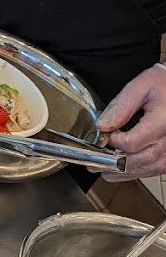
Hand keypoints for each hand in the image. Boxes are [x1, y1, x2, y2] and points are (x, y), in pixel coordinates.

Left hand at [97, 64, 165, 180]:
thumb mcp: (140, 86)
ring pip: (152, 168)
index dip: (114, 142)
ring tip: (109, 172)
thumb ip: (121, 106)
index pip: (132, 142)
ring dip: (128, 172)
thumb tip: (102, 125)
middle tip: (97, 165)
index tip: (105, 135)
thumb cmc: (163, 84)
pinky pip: (160, 167)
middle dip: (116, 164)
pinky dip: (143, 170)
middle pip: (141, 160)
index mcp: (162, 121)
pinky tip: (129, 169)